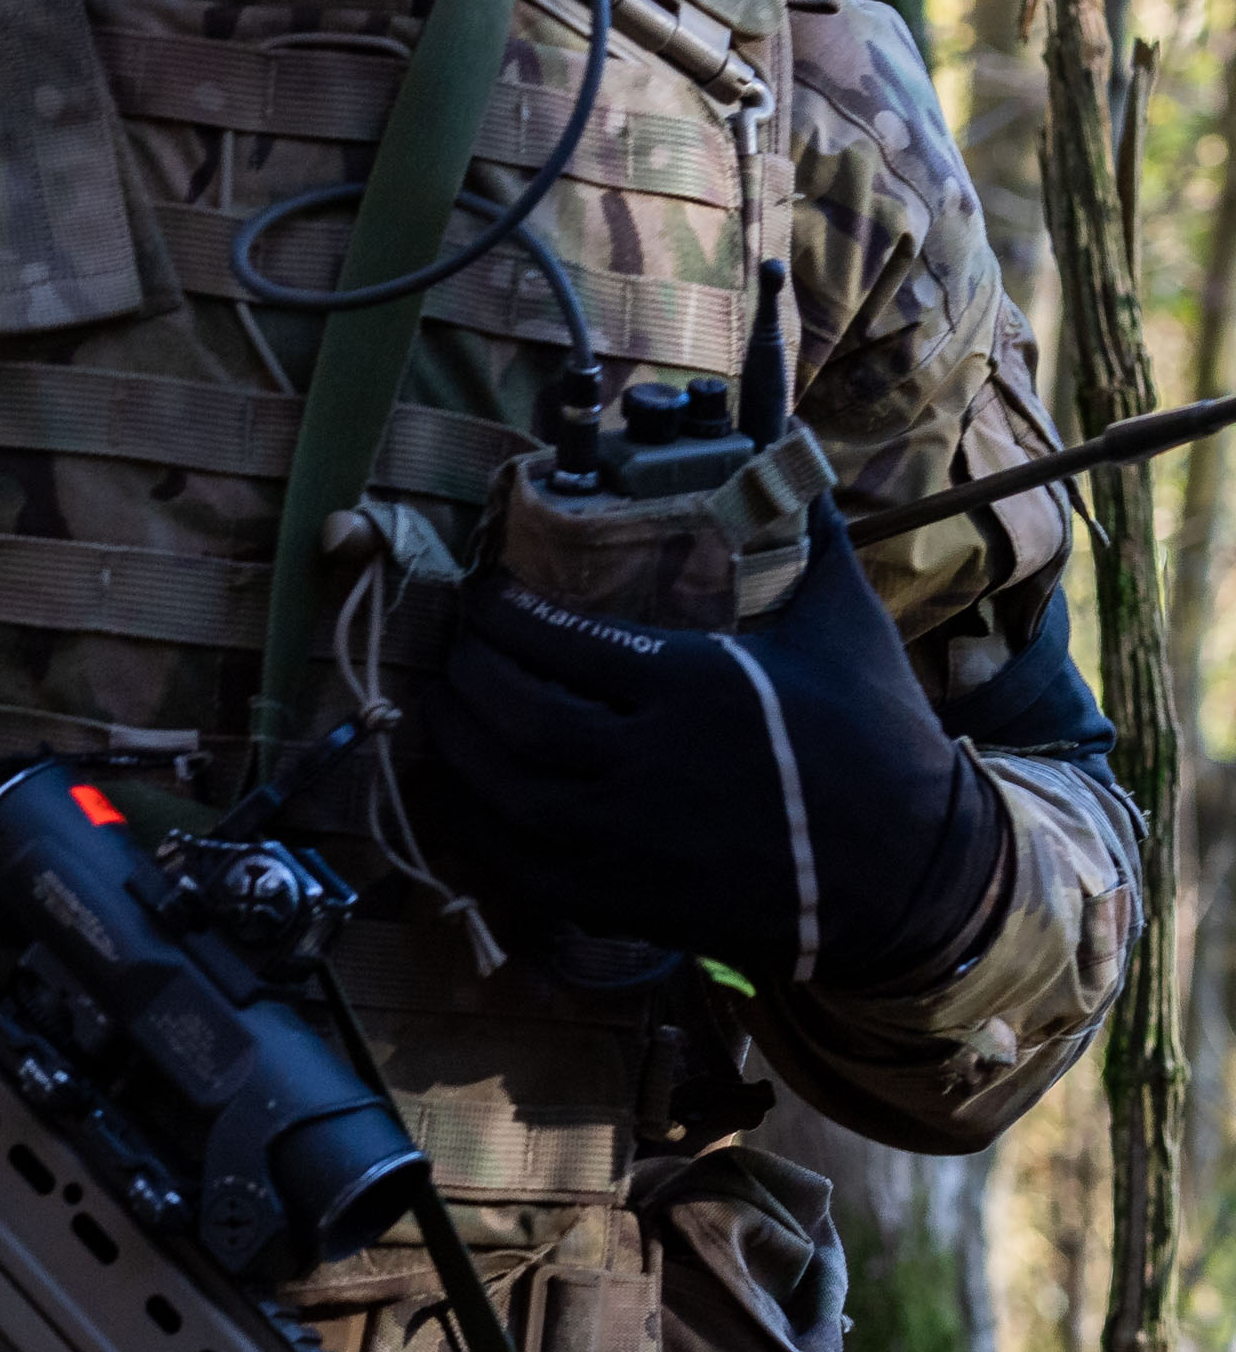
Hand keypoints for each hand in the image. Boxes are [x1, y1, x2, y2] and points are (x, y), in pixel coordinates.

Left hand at [429, 500, 1006, 989]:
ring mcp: (634, 841)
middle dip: (466, 676)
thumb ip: (805, 533)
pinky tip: (460, 798)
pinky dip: (475, 833)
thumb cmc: (878, 738)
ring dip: (455, 748)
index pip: (556, 639)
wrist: (916, 871)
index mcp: (694, 685)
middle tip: (451, 651)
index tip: (478, 594)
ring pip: (505, 794)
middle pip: (516, 715)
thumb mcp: (844, 621)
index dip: (497, 614)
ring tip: (436, 711)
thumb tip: (788, 449)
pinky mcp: (631, 903)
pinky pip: (522, 870)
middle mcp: (650, 763)